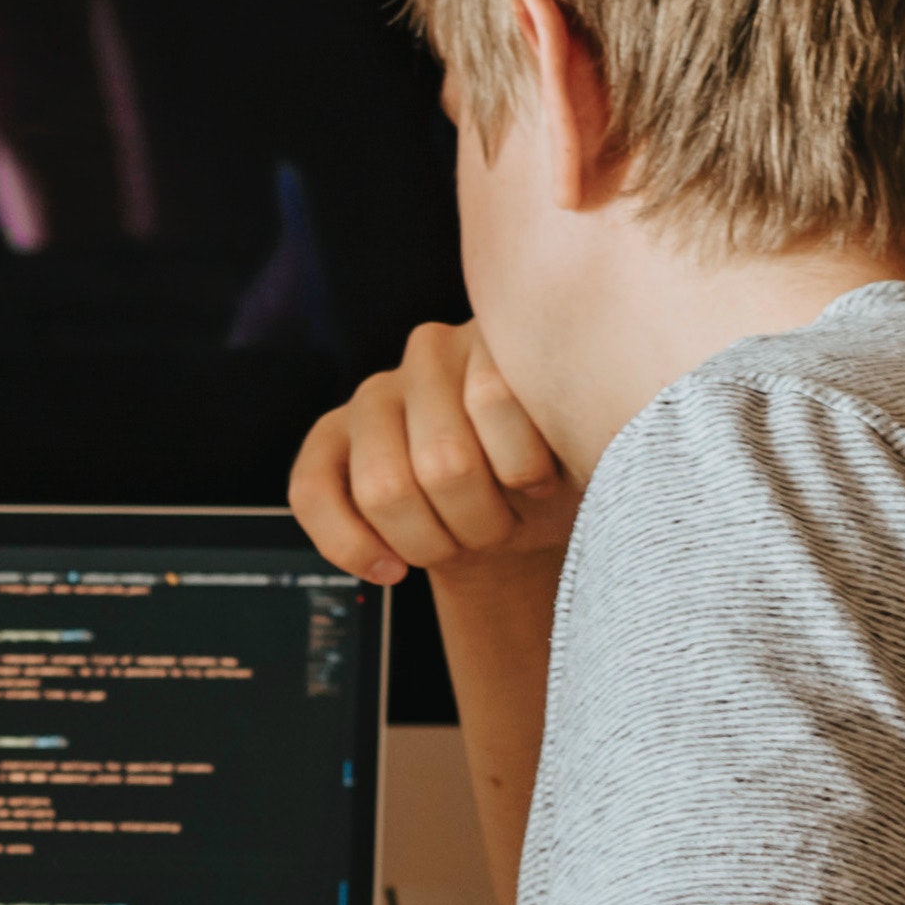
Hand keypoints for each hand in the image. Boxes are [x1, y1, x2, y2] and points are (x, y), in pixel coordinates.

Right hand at [289, 321, 573, 585]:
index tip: (546, 487)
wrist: (519, 514)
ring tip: (459, 542)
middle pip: (442, 462)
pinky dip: (354, 547)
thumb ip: (586, 427)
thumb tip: (576, 427)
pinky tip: (392, 568)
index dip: (525, 473)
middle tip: (501, 530)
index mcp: (500, 336)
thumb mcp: (591, 454)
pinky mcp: (328, 436)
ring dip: (429, 543)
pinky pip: (314, 494)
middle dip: (478, 524)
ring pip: (385, 488)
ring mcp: (375, 392)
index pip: (493, 398)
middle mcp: (432, 350)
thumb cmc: (559, 480)